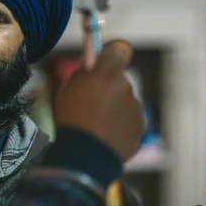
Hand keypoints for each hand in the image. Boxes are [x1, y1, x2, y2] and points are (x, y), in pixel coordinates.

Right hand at [52, 40, 143, 161]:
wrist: (86, 155)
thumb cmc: (72, 121)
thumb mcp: (65, 91)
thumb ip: (81, 75)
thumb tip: (89, 68)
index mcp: (106, 74)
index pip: (118, 50)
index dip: (110, 56)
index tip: (102, 64)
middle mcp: (125, 86)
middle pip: (119, 79)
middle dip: (108, 86)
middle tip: (91, 103)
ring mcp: (135, 106)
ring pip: (125, 100)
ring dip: (114, 107)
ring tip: (96, 124)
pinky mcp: (140, 124)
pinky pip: (130, 118)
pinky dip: (120, 124)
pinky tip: (105, 134)